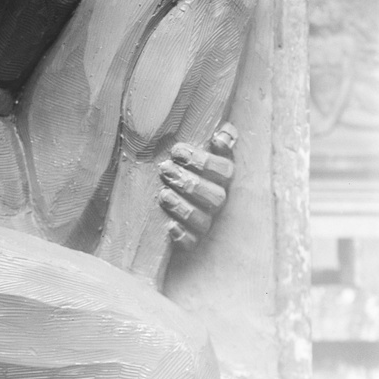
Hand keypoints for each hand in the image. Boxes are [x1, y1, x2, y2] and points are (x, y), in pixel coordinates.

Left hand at [158, 123, 236, 250]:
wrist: (155, 187)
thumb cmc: (174, 163)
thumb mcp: (189, 147)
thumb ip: (211, 139)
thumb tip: (222, 135)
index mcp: (219, 176)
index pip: (224, 170)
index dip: (204, 161)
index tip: (176, 151)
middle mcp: (216, 200)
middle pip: (215, 197)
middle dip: (188, 182)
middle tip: (165, 169)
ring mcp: (205, 221)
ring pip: (203, 220)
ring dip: (183, 207)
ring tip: (163, 194)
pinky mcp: (190, 239)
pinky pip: (192, 242)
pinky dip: (182, 236)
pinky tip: (169, 226)